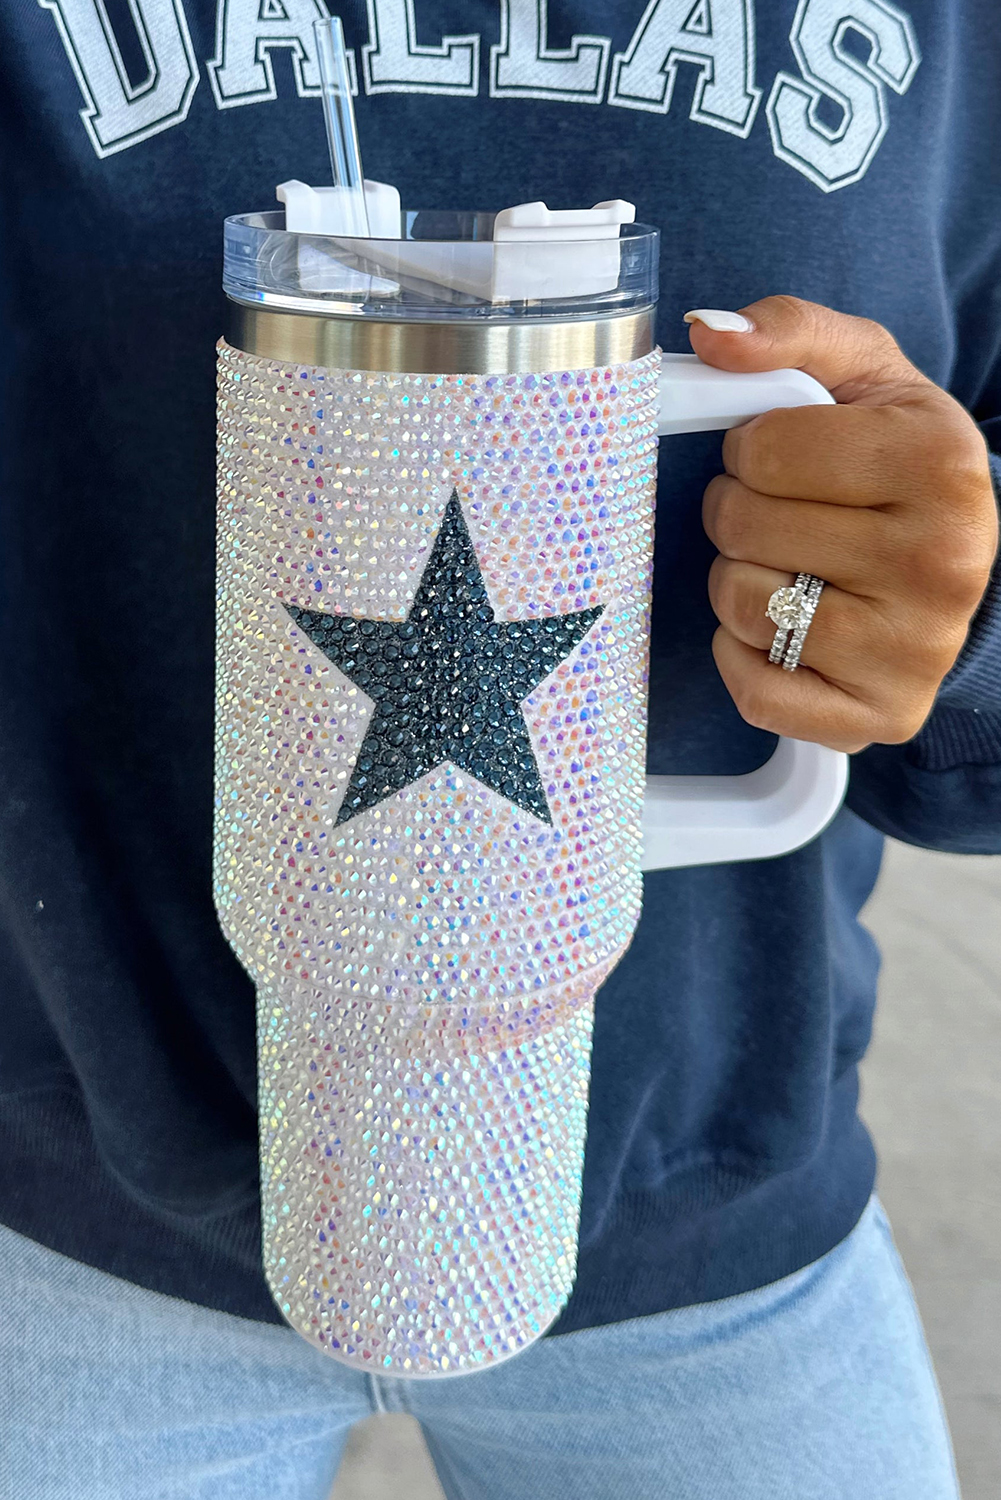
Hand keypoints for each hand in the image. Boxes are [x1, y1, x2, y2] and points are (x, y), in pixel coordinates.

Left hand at [686, 297, 998, 753]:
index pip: (761, 449)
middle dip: (739, 514)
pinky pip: (754, 691)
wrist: (960, 558)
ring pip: (742, 607)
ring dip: (738, 582)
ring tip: (788, 567)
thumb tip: (709, 335)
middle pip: (743, 527)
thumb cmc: (897, 462)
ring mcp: (914, 649)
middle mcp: (942, 562)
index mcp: (939, 462)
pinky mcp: (880, 715)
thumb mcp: (864, 374)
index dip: (751, 450)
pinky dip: (743, 658)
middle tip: (781, 515)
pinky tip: (784, 629)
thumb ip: (789, 333)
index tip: (784, 459)